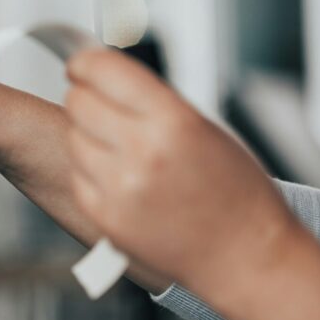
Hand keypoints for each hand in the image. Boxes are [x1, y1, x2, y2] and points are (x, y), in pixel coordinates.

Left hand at [60, 48, 297, 293]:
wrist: (245, 256)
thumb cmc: (236, 192)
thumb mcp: (204, 128)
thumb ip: (152, 101)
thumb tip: (105, 75)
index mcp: (173, 121)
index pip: (103, 70)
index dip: (84, 63)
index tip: (80, 65)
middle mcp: (143, 152)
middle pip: (78, 102)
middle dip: (85, 97)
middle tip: (100, 105)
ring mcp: (120, 188)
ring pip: (73, 137)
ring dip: (87, 135)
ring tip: (120, 147)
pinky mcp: (106, 217)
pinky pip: (77, 175)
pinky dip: (90, 171)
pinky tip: (119, 176)